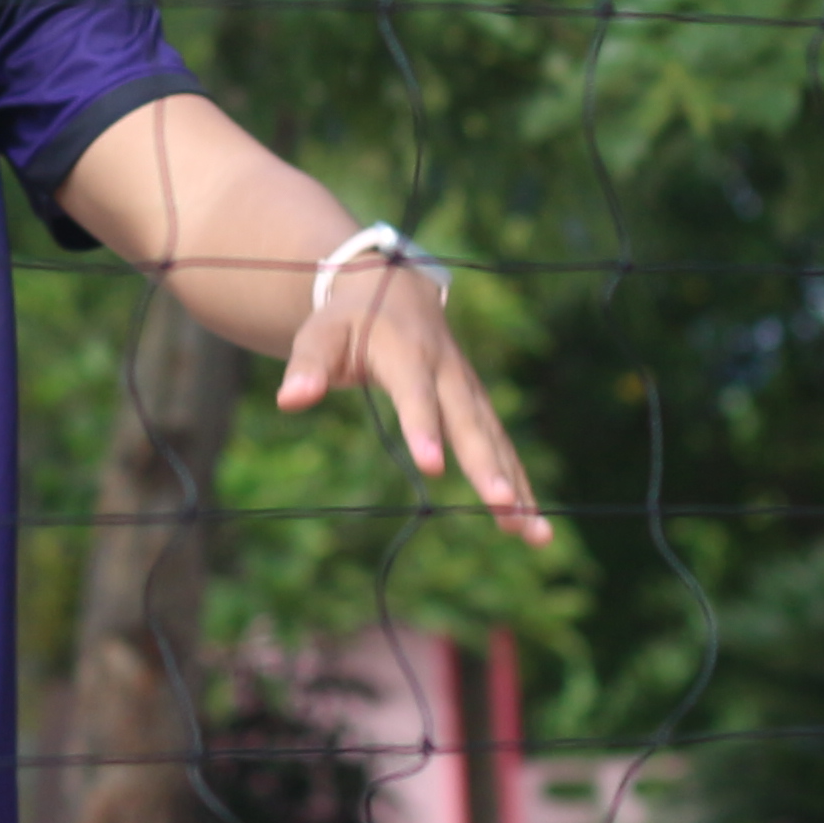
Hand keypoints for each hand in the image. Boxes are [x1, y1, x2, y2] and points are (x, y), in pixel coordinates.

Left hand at [282, 254, 552, 546]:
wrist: (395, 290)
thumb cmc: (348, 321)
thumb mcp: (320, 334)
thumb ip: (307, 367)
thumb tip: (289, 400)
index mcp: (406, 352)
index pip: (415, 394)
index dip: (423, 428)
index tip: (432, 467)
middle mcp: (447, 372)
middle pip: (469, 423)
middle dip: (487, 466)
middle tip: (503, 505)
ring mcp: (468, 390)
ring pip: (495, 440)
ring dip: (517, 485)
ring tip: (533, 532)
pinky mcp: (477, 407)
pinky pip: (501, 447)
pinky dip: (520, 484)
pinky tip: (532, 525)